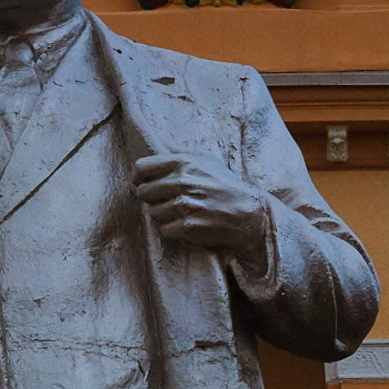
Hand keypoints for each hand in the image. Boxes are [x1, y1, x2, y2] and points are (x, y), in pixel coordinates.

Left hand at [132, 153, 269, 270]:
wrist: (250, 214)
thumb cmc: (227, 186)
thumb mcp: (206, 161)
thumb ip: (179, 158)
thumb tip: (150, 162)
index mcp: (183, 162)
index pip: (140, 168)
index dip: (138, 178)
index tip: (143, 184)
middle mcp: (182, 182)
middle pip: (143, 192)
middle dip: (152, 198)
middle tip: (167, 201)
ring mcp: (184, 205)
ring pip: (152, 213)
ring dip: (163, 215)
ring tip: (182, 213)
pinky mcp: (187, 227)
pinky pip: (164, 230)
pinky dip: (172, 230)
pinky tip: (187, 225)